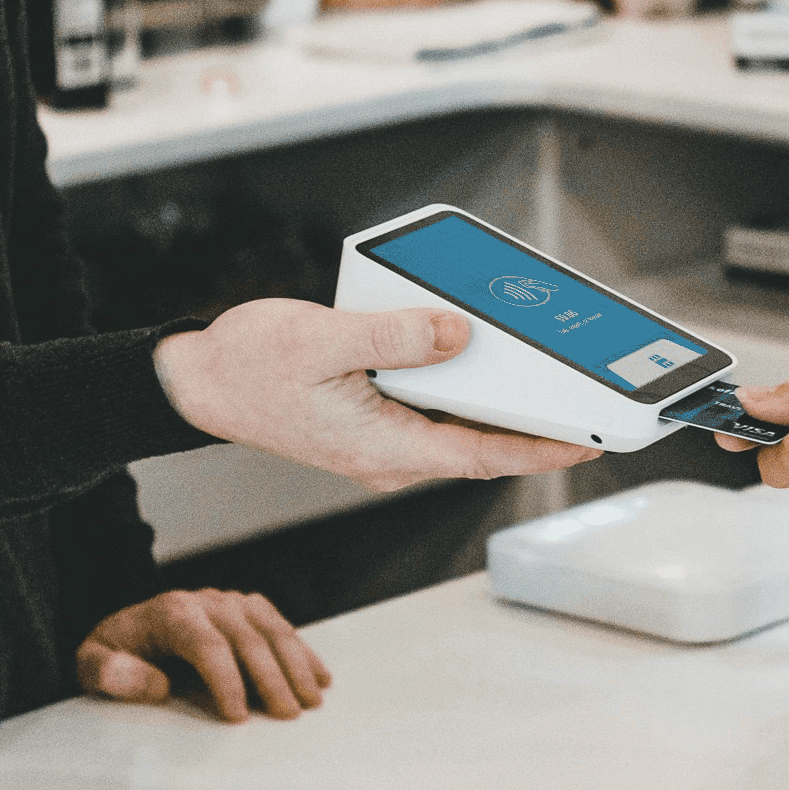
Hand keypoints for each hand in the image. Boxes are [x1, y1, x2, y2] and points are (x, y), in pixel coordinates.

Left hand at [77, 589, 331, 722]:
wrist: (126, 627)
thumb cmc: (113, 652)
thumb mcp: (90, 663)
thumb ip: (110, 673)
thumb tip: (155, 685)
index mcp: (171, 612)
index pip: (208, 645)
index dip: (227, 681)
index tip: (239, 717)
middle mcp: (206, 601)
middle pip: (248, 639)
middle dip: (271, 679)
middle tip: (287, 716)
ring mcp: (230, 602)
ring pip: (272, 630)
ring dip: (296, 666)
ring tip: (311, 702)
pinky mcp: (247, 608)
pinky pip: (281, 626)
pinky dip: (303, 651)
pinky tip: (320, 677)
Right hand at [154, 301, 594, 492]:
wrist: (198, 382)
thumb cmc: (248, 366)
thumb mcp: (322, 339)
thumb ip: (394, 338)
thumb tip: (456, 334)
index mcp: (383, 447)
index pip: (484, 455)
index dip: (544, 449)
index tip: (590, 441)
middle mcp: (390, 455)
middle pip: (481, 444)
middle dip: (536, 425)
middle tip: (588, 399)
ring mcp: (382, 443)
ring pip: (460, 428)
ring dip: (501, 406)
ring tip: (549, 375)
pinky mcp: (374, 424)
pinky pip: (434, 412)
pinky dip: (464, 390)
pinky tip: (479, 358)